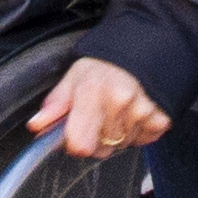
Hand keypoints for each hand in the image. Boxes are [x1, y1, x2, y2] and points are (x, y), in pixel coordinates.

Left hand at [27, 57, 166, 160]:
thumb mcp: (76, 75)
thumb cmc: (108, 63)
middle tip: (101, 114)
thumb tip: (36, 125)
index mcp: (93, 91)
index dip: (75, 143)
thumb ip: (56, 103)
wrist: (147, 47)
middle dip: (97, 138)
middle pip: (101, 149)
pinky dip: (138, 132)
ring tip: (120, 110)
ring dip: (119, 135)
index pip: (80, 144)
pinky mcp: (161, 119)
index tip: (76, 133)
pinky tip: (136, 112)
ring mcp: (143, 112)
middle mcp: (119, 102)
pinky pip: (143, 141)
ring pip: (122, 146)